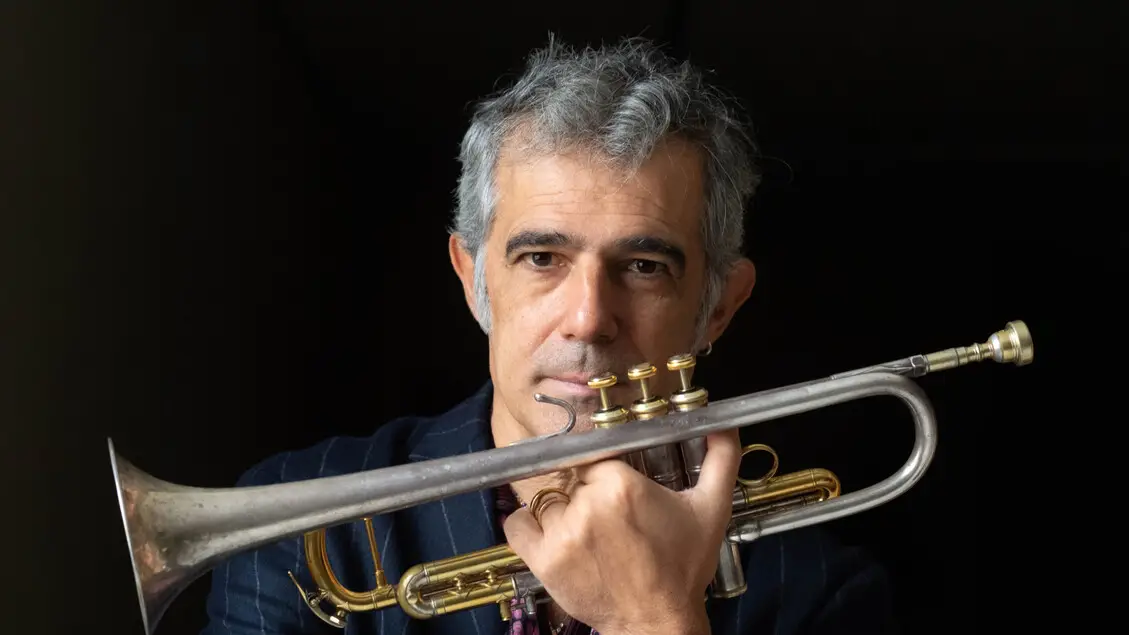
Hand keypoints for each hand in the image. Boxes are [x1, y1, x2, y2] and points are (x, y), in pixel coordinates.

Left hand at [504, 429, 740, 634]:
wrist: (658, 622)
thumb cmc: (683, 568)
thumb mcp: (712, 509)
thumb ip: (722, 459)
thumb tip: (723, 423)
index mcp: (622, 485)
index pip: (596, 457)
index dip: (605, 472)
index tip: (616, 487)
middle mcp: (588, 505)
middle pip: (573, 479)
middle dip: (589, 493)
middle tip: (611, 519)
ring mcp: (562, 534)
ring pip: (549, 501)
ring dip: (563, 512)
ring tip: (589, 533)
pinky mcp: (543, 560)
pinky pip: (516, 525)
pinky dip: (528, 525)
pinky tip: (552, 534)